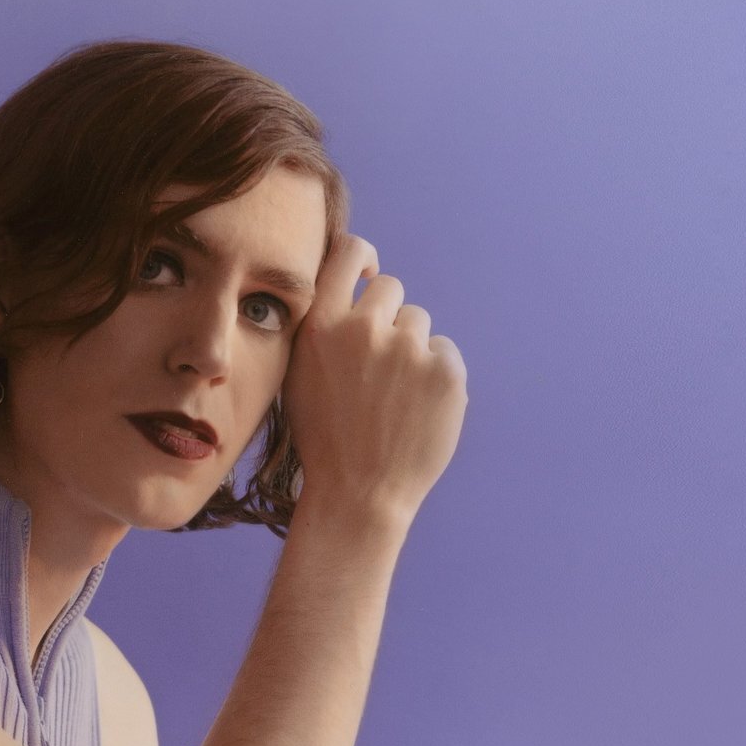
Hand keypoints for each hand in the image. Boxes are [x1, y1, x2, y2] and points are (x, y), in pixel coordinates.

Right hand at [282, 233, 468, 523]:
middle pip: (390, 289)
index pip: (349, 252)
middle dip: (388, 318)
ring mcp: (407, 349)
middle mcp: (363, 329)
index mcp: (320, 327)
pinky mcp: (445, 370)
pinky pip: (445, 352)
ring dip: (411, 350)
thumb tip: (353, 287)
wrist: (359, 494)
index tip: (368, 277)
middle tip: (377, 367)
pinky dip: (436, 377)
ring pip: (419, 324)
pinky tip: (416, 410)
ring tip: (394, 397)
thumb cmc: (326, 439)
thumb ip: (322, 330)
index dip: (364, 258)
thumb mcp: (300, 377)